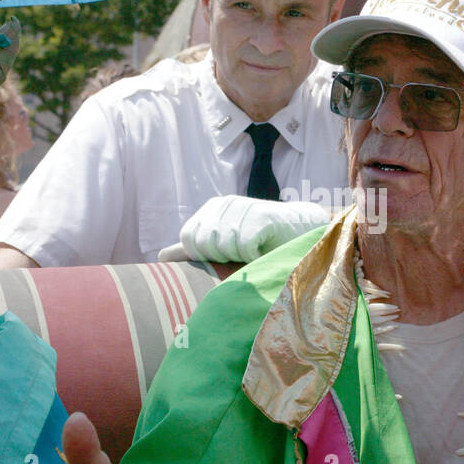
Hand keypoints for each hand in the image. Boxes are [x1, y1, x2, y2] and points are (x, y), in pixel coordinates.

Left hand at [169, 195, 328, 262]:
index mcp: (212, 208)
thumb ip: (193, 250)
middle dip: (223, 258)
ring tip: (255, 250)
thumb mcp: (223, 244)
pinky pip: (245, 247)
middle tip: (242, 254)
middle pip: (204, 245)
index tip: (225, 256)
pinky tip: (265, 248)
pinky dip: (255, 256)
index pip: (188, 240)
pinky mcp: (261, 216)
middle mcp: (225, 204)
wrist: (302, 232)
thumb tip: (161, 256)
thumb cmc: (261, 242)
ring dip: (241, 258)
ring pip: (225, 248)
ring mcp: (243, 207)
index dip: (204, 256)